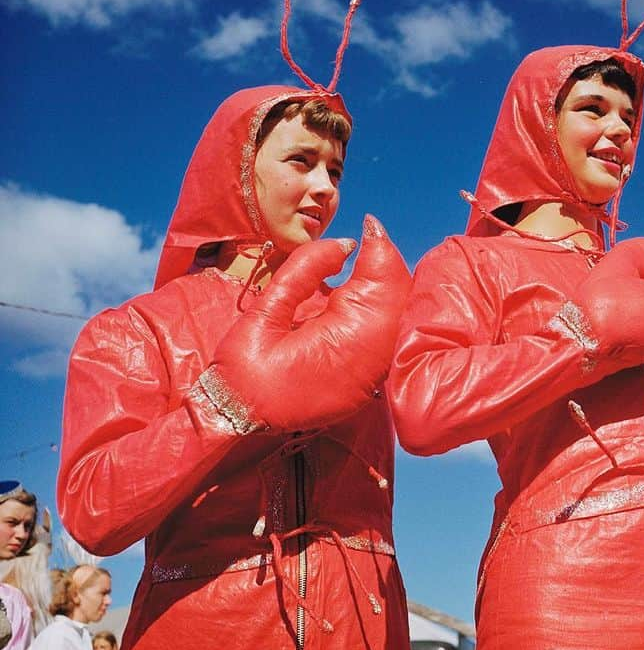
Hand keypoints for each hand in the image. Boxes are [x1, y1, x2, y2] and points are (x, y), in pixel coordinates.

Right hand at [206, 215, 411, 430]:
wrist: (238, 424)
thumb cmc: (244, 370)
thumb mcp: (267, 311)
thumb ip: (305, 271)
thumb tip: (344, 245)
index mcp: (350, 335)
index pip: (383, 278)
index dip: (378, 247)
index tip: (369, 225)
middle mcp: (372, 357)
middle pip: (399, 296)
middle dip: (384, 266)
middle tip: (365, 243)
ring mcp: (374, 374)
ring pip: (397, 317)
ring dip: (384, 290)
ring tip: (362, 267)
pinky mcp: (368, 384)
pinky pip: (385, 339)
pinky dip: (377, 314)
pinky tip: (355, 301)